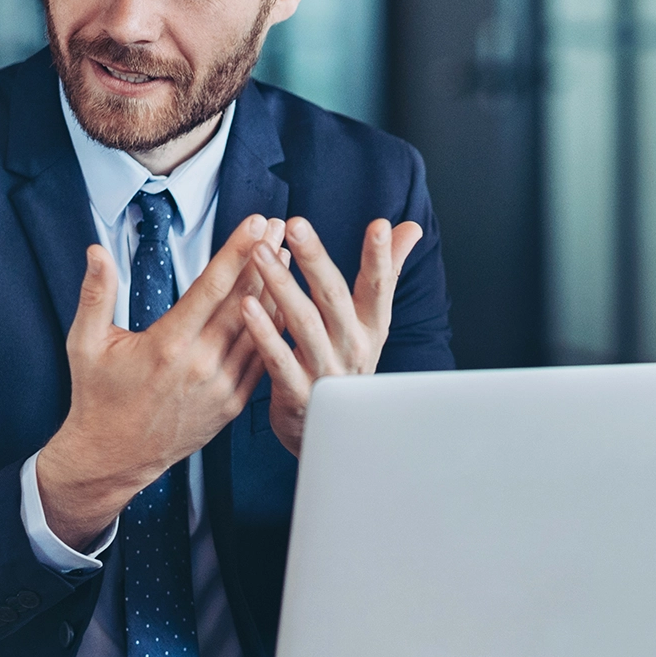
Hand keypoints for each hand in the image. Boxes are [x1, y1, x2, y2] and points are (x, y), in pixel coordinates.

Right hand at [37, 215, 286, 544]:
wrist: (113, 457)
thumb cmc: (98, 398)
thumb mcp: (86, 344)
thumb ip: (95, 294)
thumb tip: (96, 251)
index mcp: (167, 345)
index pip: (211, 287)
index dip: (236, 252)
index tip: (254, 224)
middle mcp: (200, 365)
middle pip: (242, 302)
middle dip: (263, 260)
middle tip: (278, 227)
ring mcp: (220, 387)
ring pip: (258, 330)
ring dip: (274, 290)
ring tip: (288, 255)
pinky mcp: (231, 405)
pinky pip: (260, 360)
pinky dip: (274, 330)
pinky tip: (284, 306)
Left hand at [239, 216, 423, 455]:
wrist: (332, 433)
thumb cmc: (346, 364)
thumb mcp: (371, 322)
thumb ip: (387, 271)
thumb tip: (409, 228)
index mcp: (371, 327)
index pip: (380, 286)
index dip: (381, 257)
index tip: (378, 225)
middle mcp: (352, 347)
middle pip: (335, 298)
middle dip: (316, 259)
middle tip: (297, 224)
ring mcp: (326, 371)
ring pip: (304, 323)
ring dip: (281, 285)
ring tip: (259, 252)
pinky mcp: (297, 393)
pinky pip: (278, 359)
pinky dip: (264, 331)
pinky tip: (246, 304)